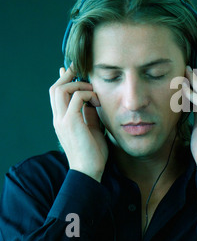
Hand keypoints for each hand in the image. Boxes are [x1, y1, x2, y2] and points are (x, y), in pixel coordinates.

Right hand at [49, 65, 107, 181]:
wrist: (89, 171)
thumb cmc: (93, 152)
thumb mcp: (92, 128)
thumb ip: (89, 114)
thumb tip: (93, 100)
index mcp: (62, 120)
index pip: (57, 95)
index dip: (63, 80)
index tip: (72, 69)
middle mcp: (58, 118)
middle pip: (55, 88)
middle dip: (68, 76)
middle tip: (81, 69)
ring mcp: (62, 120)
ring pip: (61, 89)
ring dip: (79, 85)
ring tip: (93, 91)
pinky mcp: (70, 122)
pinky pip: (75, 98)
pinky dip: (87, 94)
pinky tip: (97, 101)